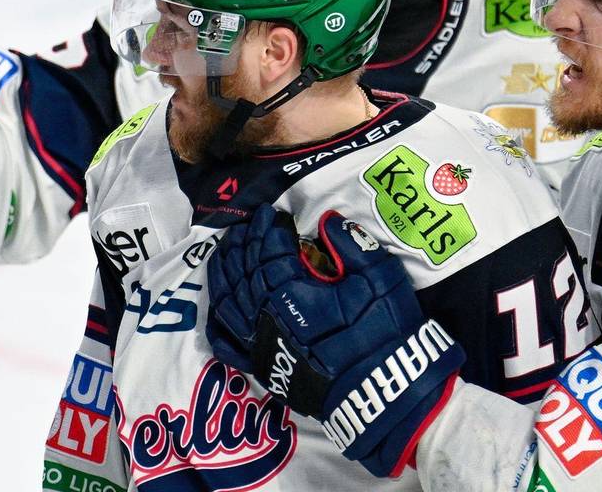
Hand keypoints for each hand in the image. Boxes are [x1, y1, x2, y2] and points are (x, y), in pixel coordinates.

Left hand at [206, 205, 464, 476]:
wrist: (384, 389)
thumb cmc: (384, 331)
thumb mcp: (379, 278)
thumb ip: (350, 244)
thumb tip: (326, 220)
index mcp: (292, 295)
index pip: (268, 252)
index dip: (268, 229)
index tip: (273, 213)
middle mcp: (266, 318)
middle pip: (243, 272)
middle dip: (244, 243)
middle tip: (249, 224)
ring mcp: (260, 345)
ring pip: (228, 301)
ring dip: (225, 272)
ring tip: (227, 250)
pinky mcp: (264, 367)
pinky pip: (227, 342)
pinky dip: (217, 319)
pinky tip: (217, 302)